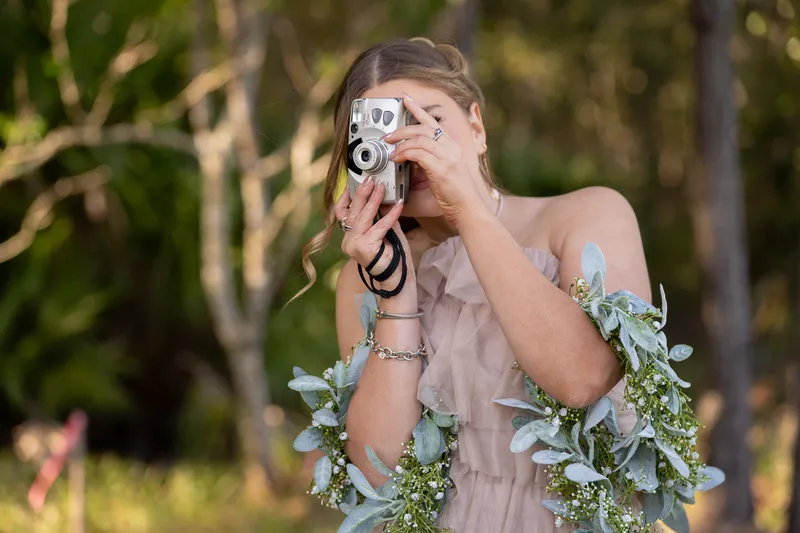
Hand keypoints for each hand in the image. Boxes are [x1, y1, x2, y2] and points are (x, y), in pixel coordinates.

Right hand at [333, 177, 415, 291]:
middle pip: (352, 211)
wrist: (397, 280)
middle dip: (362, 193)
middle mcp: (348, 241)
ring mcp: (354, 245)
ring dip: (374, 200)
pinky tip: (399, 206)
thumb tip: (383, 197)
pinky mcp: (365, 248)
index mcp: (350, 237)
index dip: (346, 196)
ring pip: (363, 217)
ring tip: (382, 187)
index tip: (353, 182)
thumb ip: (381, 216)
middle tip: (371, 179)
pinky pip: (379, 226)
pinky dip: (390, 215)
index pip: (342, 213)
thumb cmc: (393, 257)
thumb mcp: (385, 232)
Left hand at [383, 94, 485, 225]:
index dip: (418, 109)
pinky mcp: (442, 168)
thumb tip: (412, 158)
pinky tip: (398, 160)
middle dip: (402, 129)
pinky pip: (418, 153)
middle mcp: (451, 148)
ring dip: (401, 143)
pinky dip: (405, 154)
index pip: (433, 122)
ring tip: (391, 151)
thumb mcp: (442, 174)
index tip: (406, 100)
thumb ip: (429, 163)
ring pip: (420, 138)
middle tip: (388, 136)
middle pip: (423, 128)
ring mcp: (448, 157)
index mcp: (452, 147)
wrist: (468, 209)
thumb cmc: (456, 196)